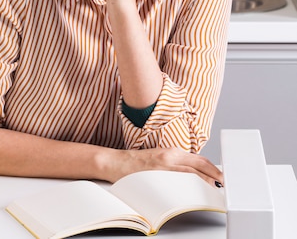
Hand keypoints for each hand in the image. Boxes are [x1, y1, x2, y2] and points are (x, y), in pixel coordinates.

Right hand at [108, 147, 223, 187]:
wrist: (116, 162)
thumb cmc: (137, 163)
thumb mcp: (160, 158)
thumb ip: (176, 164)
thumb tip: (193, 175)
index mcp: (173, 151)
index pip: (200, 159)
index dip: (214, 168)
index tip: (223, 176)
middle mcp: (171, 156)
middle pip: (200, 165)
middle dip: (215, 175)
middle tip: (226, 185)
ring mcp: (165, 165)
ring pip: (193, 173)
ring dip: (207, 181)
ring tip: (217, 189)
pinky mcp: (158, 174)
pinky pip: (180, 180)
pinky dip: (192, 185)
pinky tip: (199, 191)